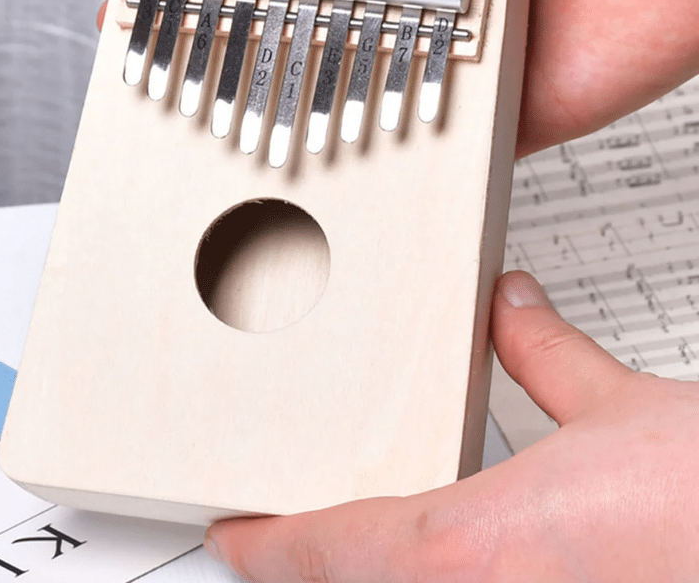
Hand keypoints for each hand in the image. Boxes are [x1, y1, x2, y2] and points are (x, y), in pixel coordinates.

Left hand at [204, 270, 698, 581]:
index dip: (269, 542)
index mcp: (478, 547)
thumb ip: (549, 351)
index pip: (329, 548)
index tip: (235, 532)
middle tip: (285, 532)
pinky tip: (483, 551)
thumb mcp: (621, 412)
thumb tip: (513, 301)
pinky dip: (443, 570)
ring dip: (376, 565)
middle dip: (317, 564)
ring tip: (348, 535)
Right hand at [267, 0, 698, 156]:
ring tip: (255, 113)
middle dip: (277, 48)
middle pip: (339, 32)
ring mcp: (462, 59)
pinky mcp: (497, 112)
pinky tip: (345, 158)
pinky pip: (440, 143)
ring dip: (323, 107)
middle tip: (210, 57)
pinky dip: (401, 157)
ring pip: (376, 93)